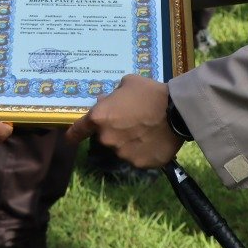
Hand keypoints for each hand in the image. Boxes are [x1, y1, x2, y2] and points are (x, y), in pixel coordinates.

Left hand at [65, 74, 182, 168]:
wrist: (177, 112)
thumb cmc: (150, 93)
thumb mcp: (127, 83)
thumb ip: (112, 96)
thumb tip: (105, 103)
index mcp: (99, 118)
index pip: (78, 130)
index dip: (73, 134)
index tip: (70, 138)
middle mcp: (106, 139)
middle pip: (104, 137)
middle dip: (113, 130)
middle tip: (131, 121)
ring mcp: (122, 154)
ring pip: (121, 148)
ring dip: (128, 141)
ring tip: (147, 130)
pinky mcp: (139, 164)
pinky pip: (137, 157)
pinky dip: (142, 151)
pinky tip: (154, 140)